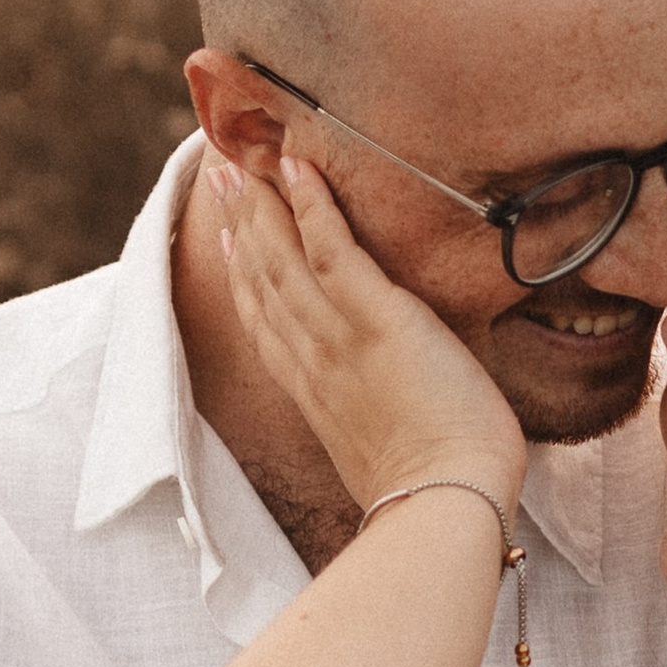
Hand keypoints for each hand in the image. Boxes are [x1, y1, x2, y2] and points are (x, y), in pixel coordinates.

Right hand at [216, 153, 527, 518]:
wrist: (446, 503)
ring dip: (260, 205)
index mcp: (315, 396)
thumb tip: (394, 432)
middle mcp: (314, 361)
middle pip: (263, 282)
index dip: (243, 279)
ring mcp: (338, 338)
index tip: (228, 243)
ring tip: (241, 163)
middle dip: (238, 227)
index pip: (267, 327)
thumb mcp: (386, 463)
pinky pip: (331, 248)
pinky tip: (298, 167)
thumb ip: (378, 431)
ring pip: (283, 259)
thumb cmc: (434, 495)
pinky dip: (311, 205)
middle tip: (220, 180)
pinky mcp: (375, 319)